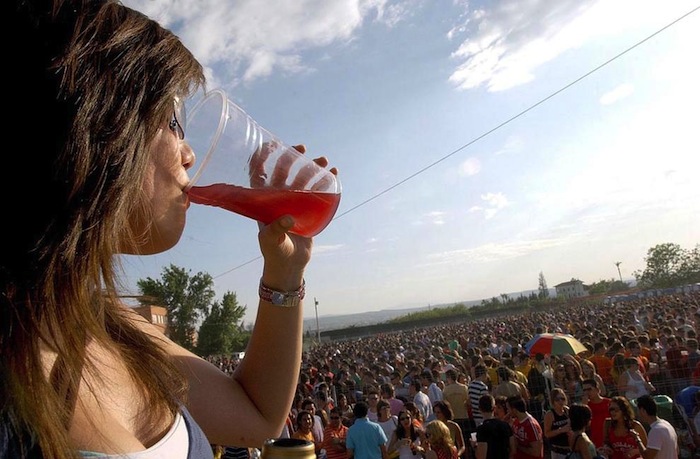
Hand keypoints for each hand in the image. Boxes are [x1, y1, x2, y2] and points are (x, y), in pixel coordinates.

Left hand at [257, 146, 337, 288]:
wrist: (289, 264)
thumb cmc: (275, 252)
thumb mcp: (271, 241)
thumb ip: (275, 230)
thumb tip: (288, 218)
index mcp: (263, 201)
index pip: (258, 173)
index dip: (262, 157)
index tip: (271, 145)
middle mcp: (278, 197)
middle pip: (283, 170)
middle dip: (292, 156)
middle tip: (302, 147)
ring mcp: (294, 202)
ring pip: (302, 178)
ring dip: (312, 167)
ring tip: (323, 161)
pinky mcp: (309, 209)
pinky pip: (317, 190)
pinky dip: (325, 181)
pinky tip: (333, 173)